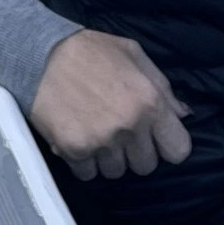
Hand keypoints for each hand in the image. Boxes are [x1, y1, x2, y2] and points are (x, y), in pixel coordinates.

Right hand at [30, 30, 190, 181]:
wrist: (41, 53)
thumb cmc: (91, 51)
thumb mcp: (134, 56)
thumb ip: (162, 88)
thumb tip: (182, 116)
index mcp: (150, 103)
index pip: (178, 150)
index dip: (168, 146)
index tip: (156, 140)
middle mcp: (129, 127)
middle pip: (145, 166)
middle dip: (135, 153)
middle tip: (119, 133)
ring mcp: (101, 141)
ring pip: (116, 172)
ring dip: (108, 158)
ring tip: (96, 133)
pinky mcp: (74, 150)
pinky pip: (88, 173)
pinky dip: (83, 162)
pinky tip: (78, 139)